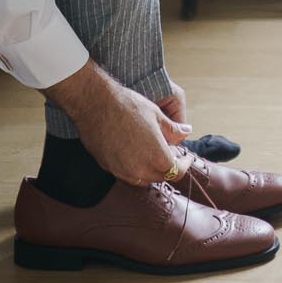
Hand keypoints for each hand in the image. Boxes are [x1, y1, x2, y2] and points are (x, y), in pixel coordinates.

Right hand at [48, 62, 189, 186]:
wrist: (95, 104)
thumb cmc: (128, 106)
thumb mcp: (158, 116)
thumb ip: (174, 130)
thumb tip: (186, 132)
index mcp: (156, 157)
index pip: (176, 172)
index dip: (184, 164)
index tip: (185, 157)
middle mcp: (139, 170)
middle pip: (161, 177)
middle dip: (169, 167)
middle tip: (171, 151)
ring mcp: (122, 171)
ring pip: (144, 178)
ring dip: (152, 169)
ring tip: (153, 151)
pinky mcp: (109, 167)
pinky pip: (128, 175)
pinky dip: (136, 168)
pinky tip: (136, 152)